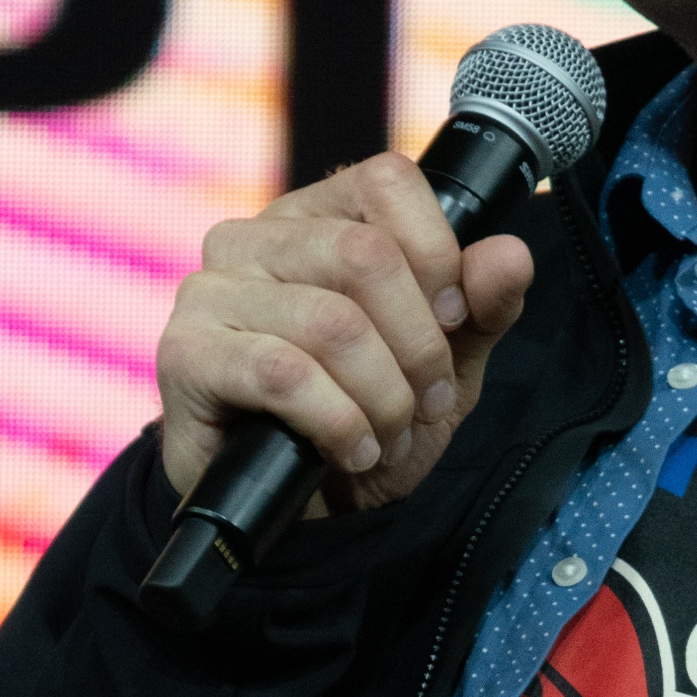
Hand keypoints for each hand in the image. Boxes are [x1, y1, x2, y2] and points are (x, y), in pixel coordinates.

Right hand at [155, 154, 533, 516]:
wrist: (298, 515)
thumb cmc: (362, 423)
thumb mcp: (444, 369)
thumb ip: (482, 310)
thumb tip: (511, 253)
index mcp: (314, 218)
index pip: (388, 182)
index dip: (439, 256)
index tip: (454, 322)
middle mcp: (254, 239)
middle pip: (367, 255)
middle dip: (418, 345)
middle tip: (427, 402)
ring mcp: (209, 291)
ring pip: (332, 323)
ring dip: (382, 397)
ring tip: (386, 436)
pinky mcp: (186, 353)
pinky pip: (284, 374)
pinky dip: (337, 422)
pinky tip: (350, 451)